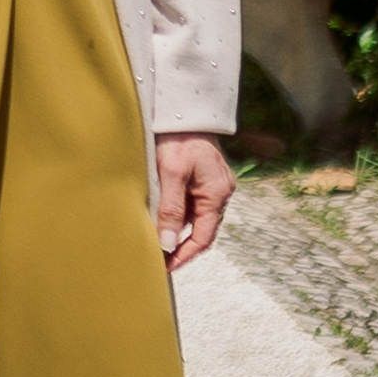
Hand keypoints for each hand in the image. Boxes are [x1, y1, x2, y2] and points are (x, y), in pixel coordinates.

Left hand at [155, 133, 233, 273]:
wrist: (185, 109)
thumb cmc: (179, 138)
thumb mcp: (171, 174)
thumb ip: (170, 210)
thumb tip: (166, 243)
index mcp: (217, 194)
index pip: (203, 237)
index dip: (185, 255)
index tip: (166, 267)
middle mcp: (221, 193)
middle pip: (202, 230)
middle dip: (181, 246)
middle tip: (159, 259)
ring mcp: (214, 186)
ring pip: (196, 217)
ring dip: (178, 230)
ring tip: (156, 242)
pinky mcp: (205, 178)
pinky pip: (193, 204)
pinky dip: (179, 214)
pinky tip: (163, 218)